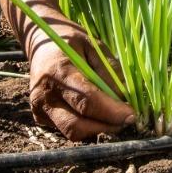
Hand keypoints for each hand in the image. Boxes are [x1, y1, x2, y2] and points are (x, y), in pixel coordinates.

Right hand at [27, 23, 135, 140]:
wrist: (39, 40)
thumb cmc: (70, 40)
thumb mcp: (93, 45)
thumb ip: (109, 70)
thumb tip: (124, 97)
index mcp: (58, 72)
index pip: (87, 101)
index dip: (112, 112)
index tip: (132, 115)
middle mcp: (44, 94)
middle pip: (78, 125)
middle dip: (106, 126)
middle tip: (126, 120)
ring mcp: (39, 108)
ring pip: (72, 132)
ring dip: (97, 129)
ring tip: (113, 118)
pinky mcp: (39, 116)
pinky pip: (66, 129)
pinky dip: (85, 125)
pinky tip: (95, 112)